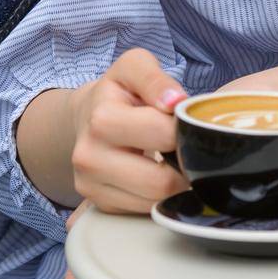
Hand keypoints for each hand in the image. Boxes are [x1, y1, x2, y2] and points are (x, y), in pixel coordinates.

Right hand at [58, 48, 185, 278]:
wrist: (86, 115)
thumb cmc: (119, 91)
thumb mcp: (134, 67)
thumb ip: (155, 78)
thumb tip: (175, 102)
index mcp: (102, 119)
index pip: (163, 135)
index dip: (185, 130)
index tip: (189, 123)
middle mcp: (89, 157)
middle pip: (160, 182)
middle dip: (185, 166)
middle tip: (191, 150)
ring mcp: (89, 186)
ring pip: (154, 202)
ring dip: (175, 185)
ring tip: (177, 161)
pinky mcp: (98, 204)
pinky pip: (142, 211)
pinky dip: (159, 197)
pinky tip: (159, 175)